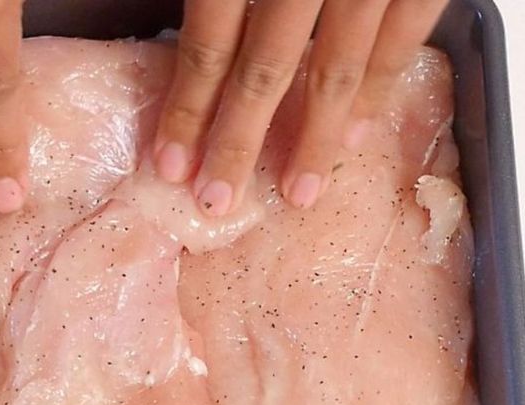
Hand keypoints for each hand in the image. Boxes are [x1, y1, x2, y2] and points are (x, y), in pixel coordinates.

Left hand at [154, 0, 448, 214]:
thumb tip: (188, 31)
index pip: (208, 43)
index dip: (187, 109)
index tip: (169, 165)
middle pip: (265, 70)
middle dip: (238, 144)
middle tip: (217, 203)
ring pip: (336, 64)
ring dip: (313, 136)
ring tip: (295, 191)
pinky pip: (405, 31)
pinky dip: (381, 85)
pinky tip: (357, 133)